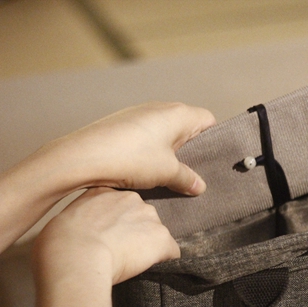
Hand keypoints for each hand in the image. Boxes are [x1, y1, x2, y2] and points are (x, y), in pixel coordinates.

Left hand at [0, 102, 214, 251]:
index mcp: (179, 114)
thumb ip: (188, 178)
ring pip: (167, 132)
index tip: (212, 161)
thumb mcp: (167, 173)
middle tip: (193, 172)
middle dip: (192, 149)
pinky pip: (148, 135)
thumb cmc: (130, 158)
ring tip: (169, 174)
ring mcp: (140, 114)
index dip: (213, 140)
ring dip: (171, 152)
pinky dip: (152, 150)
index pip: (208, 120)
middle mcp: (161, 108)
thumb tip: (200, 186)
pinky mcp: (123, 124)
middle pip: (188, 126)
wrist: (83, 156)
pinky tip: (146, 169)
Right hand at [33, 187, 179, 284]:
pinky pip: (171, 252)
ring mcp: (149, 216)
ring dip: (149, 248)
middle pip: (141, 217)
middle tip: (118, 253)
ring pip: (156, 234)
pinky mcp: (162, 237)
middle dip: (135, 233)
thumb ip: (80, 220)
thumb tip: (83, 234)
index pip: (119, 205)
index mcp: (104, 192)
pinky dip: (165, 262)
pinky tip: (150, 271)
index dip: (114, 224)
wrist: (74, 257)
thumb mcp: (64, 221)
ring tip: (130, 264)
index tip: (107, 237)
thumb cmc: (59, 245)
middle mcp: (131, 198)